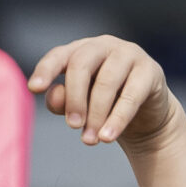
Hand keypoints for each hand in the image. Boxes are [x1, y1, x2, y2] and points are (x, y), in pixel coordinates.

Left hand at [30, 35, 177, 149]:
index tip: (34, 88)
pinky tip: (107, 137)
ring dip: (96, 114)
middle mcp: (104, 45)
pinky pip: (131, 95)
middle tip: (72, 126)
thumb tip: (53, 96)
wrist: (146, 118)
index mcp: (82, 50)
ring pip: (106, 81)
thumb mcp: (81, 106)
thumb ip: (63, 101)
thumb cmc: (106, 107)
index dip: (46, 69)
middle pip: (81, 64)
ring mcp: (129, 54)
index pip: (59, 55)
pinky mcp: (150, 71)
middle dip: (74, 98)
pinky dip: (117, 119)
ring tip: (90, 140)